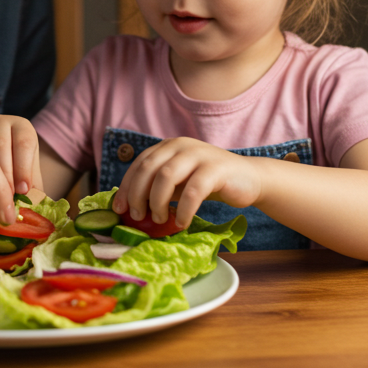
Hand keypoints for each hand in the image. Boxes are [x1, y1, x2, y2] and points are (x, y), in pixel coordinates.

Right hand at [0, 114, 43, 200]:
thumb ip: (33, 189)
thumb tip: (31, 207)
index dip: (24, 168)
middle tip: (5, 199)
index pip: (24, 142)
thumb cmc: (17, 173)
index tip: (23, 190)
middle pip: (0, 144)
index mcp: (22, 127)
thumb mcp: (29, 177)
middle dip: (4, 174)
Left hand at [114, 137, 260, 227]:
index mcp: (168, 146)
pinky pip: (193, 191)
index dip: (127, 187)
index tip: (119, 209)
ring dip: (158, 202)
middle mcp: (180, 145)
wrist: (248, 179)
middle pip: (148, 168)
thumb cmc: (208, 183)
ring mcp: (199, 154)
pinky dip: (184, 210)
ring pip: (166, 176)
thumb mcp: (179, 182)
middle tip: (138, 218)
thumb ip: (158, 187)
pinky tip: (182, 223)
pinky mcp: (216, 168)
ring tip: (160, 220)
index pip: (139, 164)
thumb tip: (129, 208)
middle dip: (138, 195)